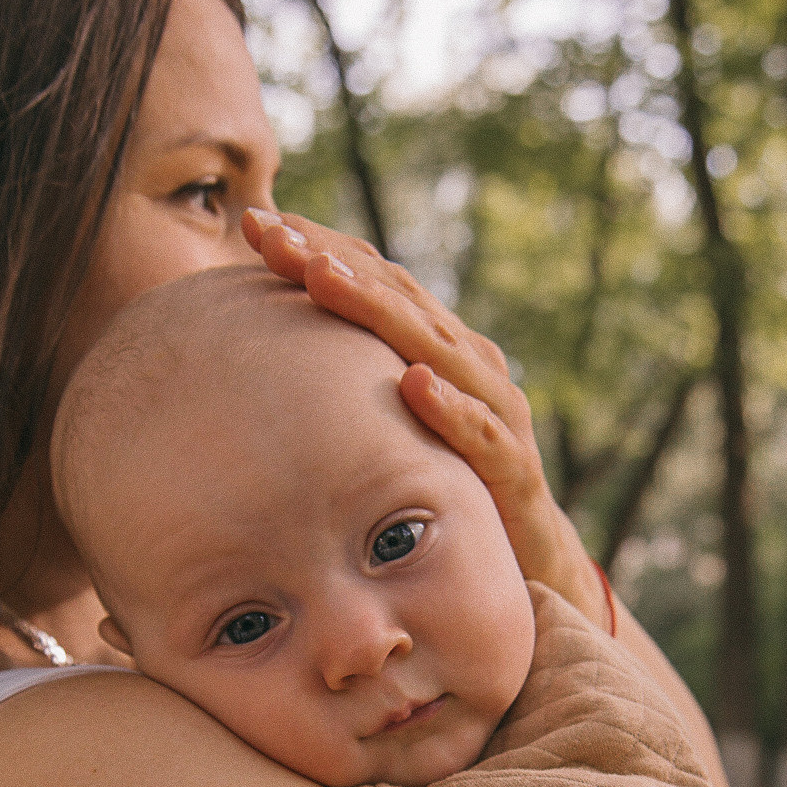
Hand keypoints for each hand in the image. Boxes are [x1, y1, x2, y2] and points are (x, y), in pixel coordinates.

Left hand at [242, 209, 608, 630]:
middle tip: (271, 233)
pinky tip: (415, 385)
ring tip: (322, 281)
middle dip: (332, 261)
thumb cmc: (447, 489)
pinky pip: (481, 435)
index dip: (320, 248)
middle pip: (399, 300)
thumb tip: (256, 375)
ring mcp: (496, 414)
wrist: (530, 563)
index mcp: (437, 350)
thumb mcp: (390, 431)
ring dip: (379, 313)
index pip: (376, 283)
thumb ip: (347, 394)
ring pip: (436, 350)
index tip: (257, 223)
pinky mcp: (513, 471)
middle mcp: (470, 367)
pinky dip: (451, 408)